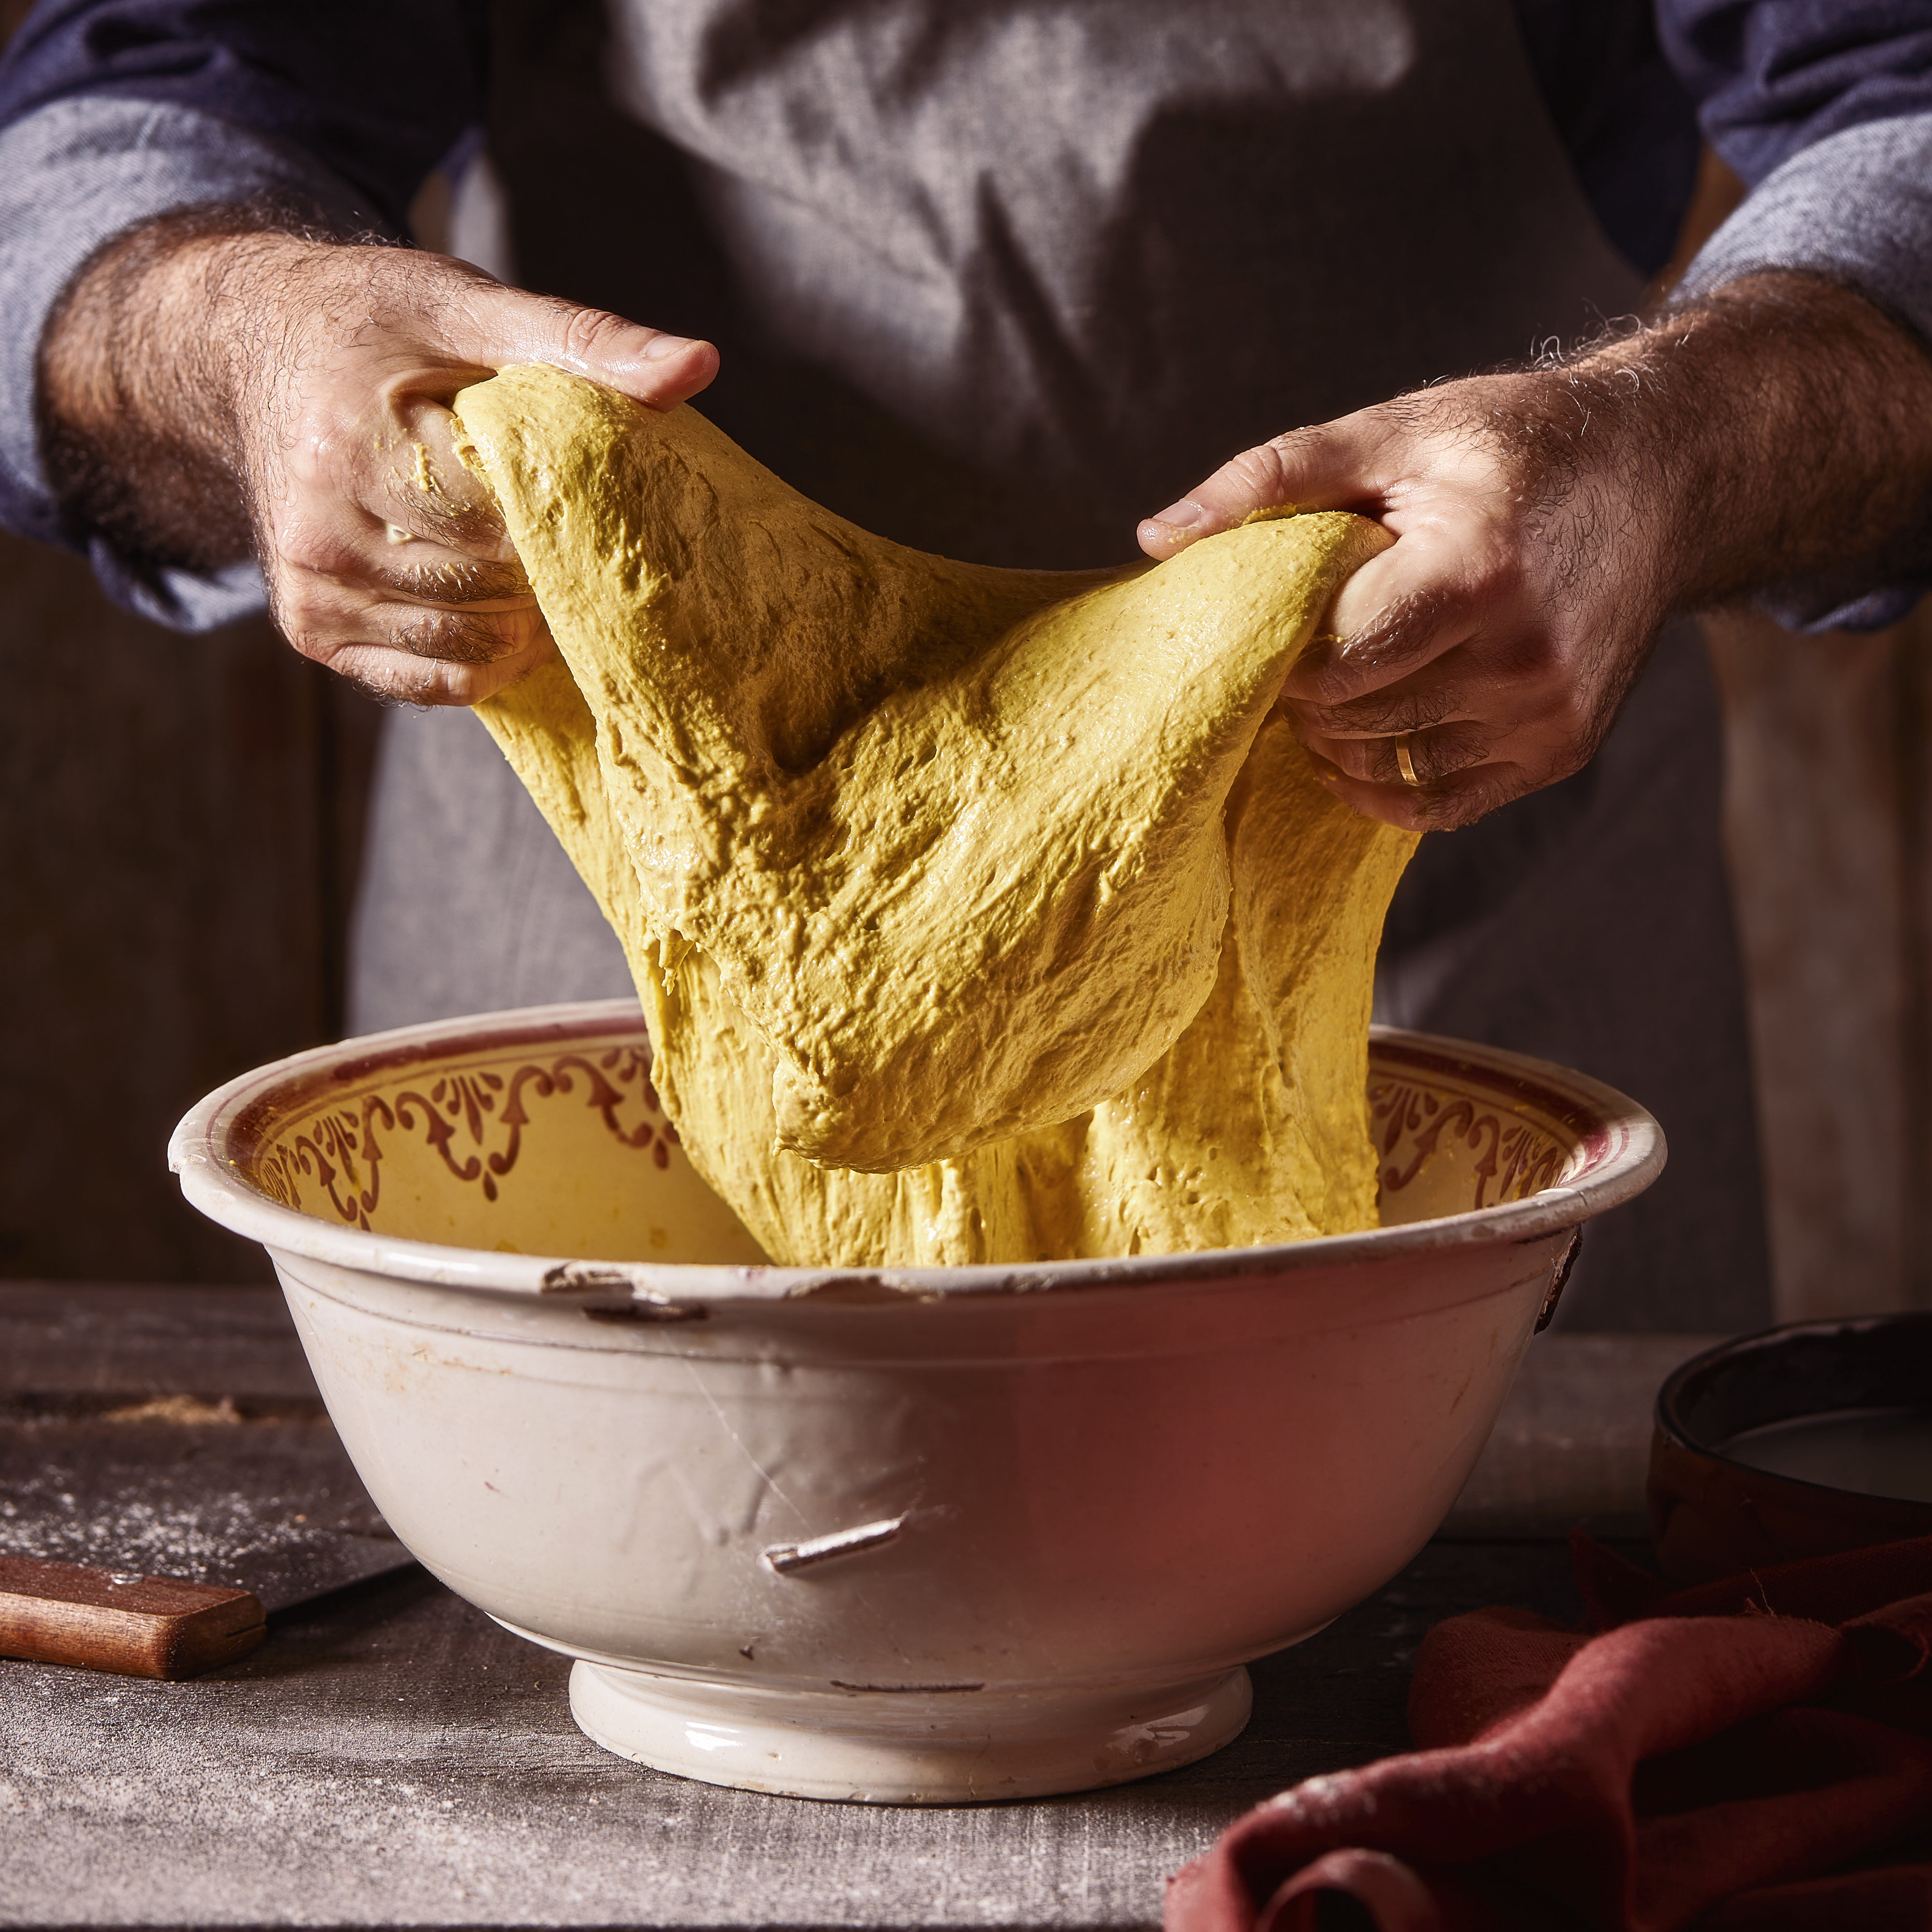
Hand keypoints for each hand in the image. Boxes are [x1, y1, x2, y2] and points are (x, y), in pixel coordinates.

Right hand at [40, 223, 717, 702]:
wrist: (258, 346)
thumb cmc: (375, 324)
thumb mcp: (472, 307)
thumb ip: (586, 340)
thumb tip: (697, 365)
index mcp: (351, 444)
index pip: (499, 523)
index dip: (559, 515)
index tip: (581, 489)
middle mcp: (318, 530)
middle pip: (488, 592)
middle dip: (547, 571)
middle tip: (574, 536)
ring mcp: (310, 589)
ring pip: (469, 648)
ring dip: (523, 622)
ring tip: (536, 566)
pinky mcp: (311, 628)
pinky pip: (432, 681)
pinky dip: (484, 658)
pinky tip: (498, 608)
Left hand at [1136, 276, 1931, 829]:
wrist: (1662, 471)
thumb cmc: (1516, 445)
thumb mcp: (1396, 432)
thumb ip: (1272, 479)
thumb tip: (1156, 535)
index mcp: (1474, 573)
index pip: (1331, 661)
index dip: (1284, 651)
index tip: (1280, 620)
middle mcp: (1520, 657)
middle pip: (1356, 718)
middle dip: (1308, 693)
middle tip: (1301, 650)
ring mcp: (1545, 715)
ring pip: (1392, 765)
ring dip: (1343, 738)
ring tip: (1336, 683)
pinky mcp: (1560, 751)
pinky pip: (1445, 805)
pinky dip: (1389, 788)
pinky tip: (1356, 753)